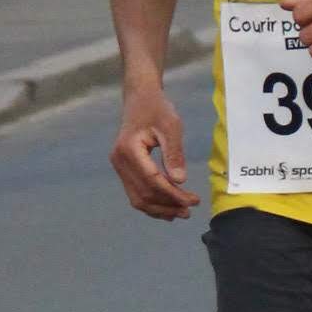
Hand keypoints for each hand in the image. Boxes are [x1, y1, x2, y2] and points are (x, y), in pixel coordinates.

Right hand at [109, 88, 196, 217]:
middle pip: (144, 194)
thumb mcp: (171, 126)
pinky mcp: (123, 169)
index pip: (152, 180)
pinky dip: (152, 203)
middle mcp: (119, 161)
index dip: (173, 195)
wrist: (140, 98)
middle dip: (168, 205)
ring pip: (138, 198)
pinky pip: (136, 192)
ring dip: (160, 208)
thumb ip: (174, 153)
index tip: (193, 201)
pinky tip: (168, 208)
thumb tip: (180, 181)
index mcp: (129, 149)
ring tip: (181, 212)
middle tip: (190, 210)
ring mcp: (119, 166)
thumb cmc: (157, 108)